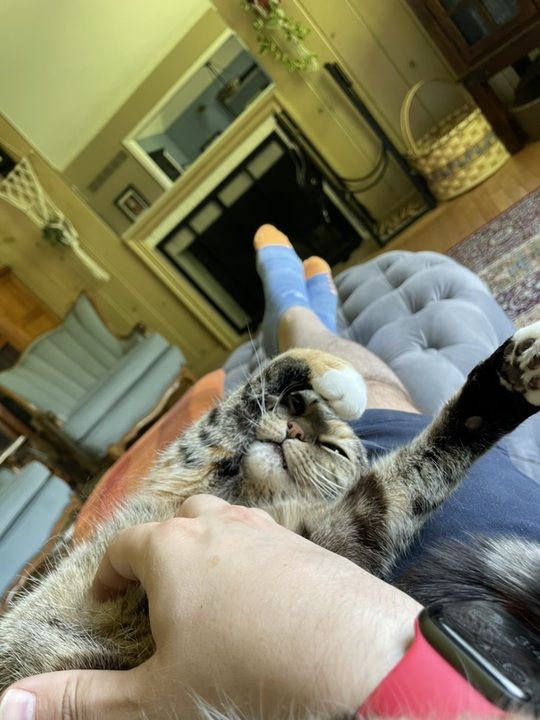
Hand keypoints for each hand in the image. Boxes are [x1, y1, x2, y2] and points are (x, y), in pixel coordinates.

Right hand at [0, 495, 420, 718]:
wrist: (350, 655)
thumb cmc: (244, 670)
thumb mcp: (154, 697)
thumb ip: (83, 699)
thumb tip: (11, 706)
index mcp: (171, 550)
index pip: (123, 546)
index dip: (109, 574)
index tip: (108, 601)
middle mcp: (217, 524)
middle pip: (176, 519)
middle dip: (162, 550)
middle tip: (159, 591)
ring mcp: (264, 527)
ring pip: (224, 519)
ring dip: (209, 546)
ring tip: (210, 590)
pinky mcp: (302, 540)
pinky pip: (265, 536)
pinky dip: (253, 556)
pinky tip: (263, 595)